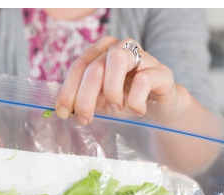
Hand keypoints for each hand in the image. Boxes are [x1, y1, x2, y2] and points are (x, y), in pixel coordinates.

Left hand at [55, 36, 182, 124]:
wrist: (161, 107)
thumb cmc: (124, 99)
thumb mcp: (99, 98)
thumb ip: (82, 97)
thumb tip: (63, 110)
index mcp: (100, 50)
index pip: (78, 66)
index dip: (68, 90)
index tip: (63, 112)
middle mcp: (119, 47)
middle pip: (94, 67)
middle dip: (84, 97)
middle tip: (85, 118)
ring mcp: (142, 56)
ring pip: (117, 60)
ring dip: (111, 90)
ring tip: (116, 108)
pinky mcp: (161, 71)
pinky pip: (143, 79)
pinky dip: (135, 100)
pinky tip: (137, 110)